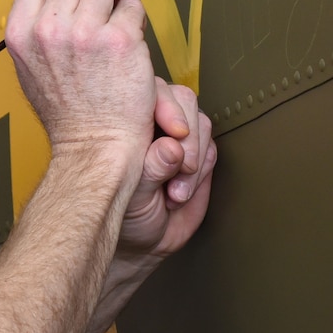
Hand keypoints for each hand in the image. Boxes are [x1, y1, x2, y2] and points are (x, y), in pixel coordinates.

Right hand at [3, 0, 153, 162]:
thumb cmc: (69, 114)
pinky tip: (132, 42)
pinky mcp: (119, 41)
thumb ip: (38, 28)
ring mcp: (84, 33)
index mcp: (21, 32)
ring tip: (122, 14)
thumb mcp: (30, 66)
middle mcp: (48, 30)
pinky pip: (133, 7)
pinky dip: (137, 20)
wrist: (94, 147)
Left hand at [117, 78, 217, 260]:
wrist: (139, 242)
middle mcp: (154, 120)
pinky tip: (179, 196)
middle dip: (187, 139)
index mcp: (128, 116)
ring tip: (173, 193)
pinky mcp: (199, 154)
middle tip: (180, 169)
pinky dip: (201, 174)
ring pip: (201, 126)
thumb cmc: (120, 211)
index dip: (168, 107)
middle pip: (185, 102)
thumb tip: (173, 147)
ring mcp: (179, 136)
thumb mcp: (129, 190)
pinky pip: (211, 151)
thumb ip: (149, 168)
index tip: (175, 132)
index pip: (154, 90)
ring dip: (194, 162)